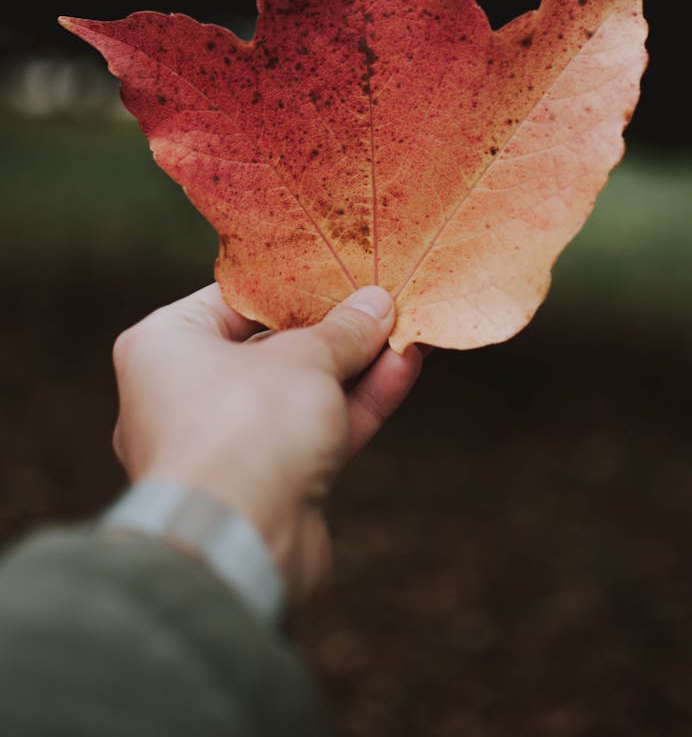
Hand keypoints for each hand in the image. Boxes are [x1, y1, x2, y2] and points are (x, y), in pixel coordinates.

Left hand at [111, 284, 422, 603]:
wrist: (237, 547)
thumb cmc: (245, 426)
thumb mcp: (303, 358)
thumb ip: (343, 328)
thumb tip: (376, 303)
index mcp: (163, 346)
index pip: (231, 298)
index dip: (289, 282)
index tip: (337, 265)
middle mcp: (185, 393)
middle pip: (271, 346)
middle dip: (333, 326)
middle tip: (382, 297)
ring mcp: (227, 442)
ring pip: (301, 391)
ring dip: (356, 363)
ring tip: (407, 327)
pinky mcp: (266, 482)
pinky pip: (316, 429)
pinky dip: (357, 402)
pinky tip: (404, 367)